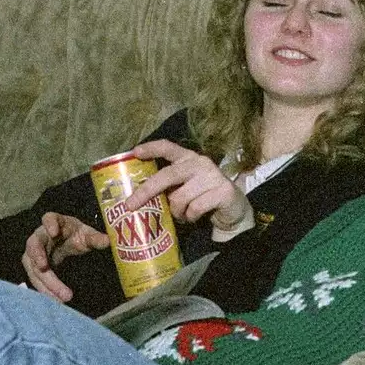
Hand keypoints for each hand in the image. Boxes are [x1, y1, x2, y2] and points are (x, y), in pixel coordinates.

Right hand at [21, 211, 109, 302]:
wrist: (69, 242)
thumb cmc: (77, 235)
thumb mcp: (87, 235)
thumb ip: (95, 238)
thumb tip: (107, 241)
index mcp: (55, 222)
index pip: (49, 218)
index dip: (49, 224)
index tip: (53, 232)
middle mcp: (41, 236)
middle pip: (34, 245)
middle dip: (37, 256)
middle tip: (44, 268)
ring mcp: (35, 252)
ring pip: (33, 266)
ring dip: (44, 282)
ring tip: (60, 296)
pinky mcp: (35, 268)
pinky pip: (36, 280)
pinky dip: (46, 290)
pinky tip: (57, 300)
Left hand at [126, 140, 254, 233]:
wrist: (234, 213)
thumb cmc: (203, 199)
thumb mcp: (184, 189)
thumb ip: (168, 187)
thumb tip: (139, 197)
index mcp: (189, 159)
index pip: (169, 147)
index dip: (152, 148)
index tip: (135, 152)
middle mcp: (200, 163)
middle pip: (168, 175)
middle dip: (146, 190)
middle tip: (130, 205)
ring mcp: (212, 176)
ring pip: (180, 197)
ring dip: (177, 212)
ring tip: (182, 215)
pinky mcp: (223, 191)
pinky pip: (195, 208)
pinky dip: (191, 217)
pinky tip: (195, 217)